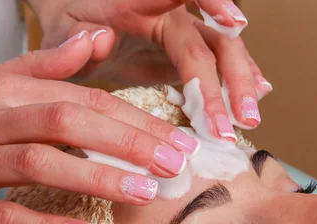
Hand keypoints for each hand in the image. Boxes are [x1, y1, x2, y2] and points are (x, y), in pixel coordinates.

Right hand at [0, 35, 194, 223]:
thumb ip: (44, 65)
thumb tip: (96, 38)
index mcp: (4, 91)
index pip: (82, 100)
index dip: (133, 119)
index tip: (176, 140)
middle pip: (68, 123)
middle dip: (127, 143)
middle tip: (174, 165)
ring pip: (39, 165)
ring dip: (95, 179)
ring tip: (144, 194)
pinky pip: (3, 216)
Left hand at [31, 0, 273, 138]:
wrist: (77, 26)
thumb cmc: (69, 25)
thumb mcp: (61, 31)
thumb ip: (74, 39)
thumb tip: (100, 39)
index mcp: (140, 2)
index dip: (212, 1)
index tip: (235, 21)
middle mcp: (171, 15)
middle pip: (214, 41)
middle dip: (229, 80)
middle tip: (240, 118)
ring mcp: (184, 34)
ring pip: (225, 52)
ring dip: (241, 85)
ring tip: (249, 119)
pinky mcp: (187, 54)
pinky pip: (220, 63)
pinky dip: (239, 80)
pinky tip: (256, 97)